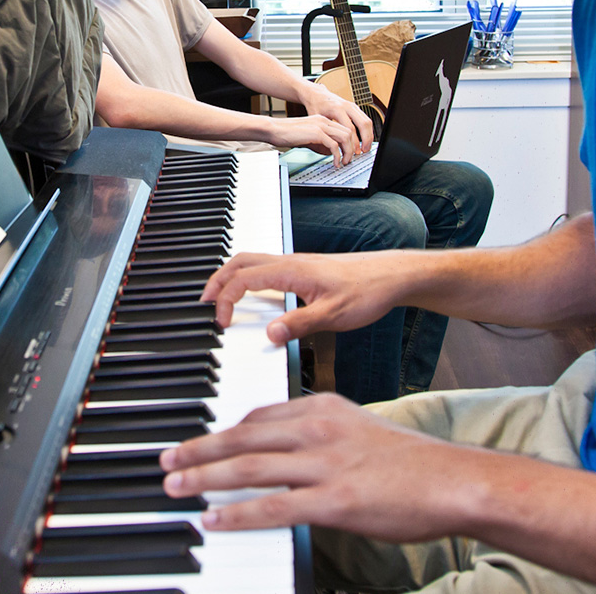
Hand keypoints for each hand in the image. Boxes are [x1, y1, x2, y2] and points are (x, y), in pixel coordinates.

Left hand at [159, 394, 473, 540]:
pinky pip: (272, 507)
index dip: (221, 431)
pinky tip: (212, 518)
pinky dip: (236, 514)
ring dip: (203, 478)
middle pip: (241, 438)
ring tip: (174, 486)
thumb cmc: (413, 462)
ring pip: (247, 469)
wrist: (454, 481)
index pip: (258, 416)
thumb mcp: (361, 429)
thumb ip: (322, 434)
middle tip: (166, 460)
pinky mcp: (332, 502)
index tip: (198, 442)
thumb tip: (289, 450)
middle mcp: (317, 430)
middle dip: (198, 450)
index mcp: (323, 408)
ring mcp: (323, 465)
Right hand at [200, 250, 418, 339]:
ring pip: (251, 262)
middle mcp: (290, 262)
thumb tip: (269, 334)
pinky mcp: (305, 270)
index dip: (226, 299)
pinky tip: (253, 295)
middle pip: (239, 262)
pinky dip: (248, 279)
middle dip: (216, 281)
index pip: (243, 279)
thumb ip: (299, 324)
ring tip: (220, 298)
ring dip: (231, 277)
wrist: (392, 276)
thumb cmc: (368, 290)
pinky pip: (266, 268)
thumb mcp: (334, 315)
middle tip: (204, 303)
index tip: (222, 322)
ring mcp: (297, 264)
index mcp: (291, 270)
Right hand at [264, 114, 361, 163]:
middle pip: (348, 132)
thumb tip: (332, 152)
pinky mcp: (316, 133)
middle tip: (348, 159)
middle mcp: (324, 121)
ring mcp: (321, 125)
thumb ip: (321, 143)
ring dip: (347, 152)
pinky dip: (337, 156)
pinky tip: (335, 162)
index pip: (343, 129)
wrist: (275, 129)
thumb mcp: (308, 138)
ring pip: (344, 138)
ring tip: (344, 162)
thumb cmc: (287, 134)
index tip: (348, 153)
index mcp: (322, 120)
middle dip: (351, 148)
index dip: (349, 142)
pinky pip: (334, 145)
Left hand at [300, 84, 373, 152]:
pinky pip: (365, 119)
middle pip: (363, 123)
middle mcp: (347, 106)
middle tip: (363, 151)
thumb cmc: (315, 106)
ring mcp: (352, 106)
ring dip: (368, 135)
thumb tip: (333, 149)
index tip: (352, 152)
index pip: (350, 128)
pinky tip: (364, 139)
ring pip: (367, 121)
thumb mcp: (317, 120)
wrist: (316, 94)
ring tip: (365, 147)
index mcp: (337, 109)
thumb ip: (326, 132)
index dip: (353, 142)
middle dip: (366, 139)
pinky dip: (367, 130)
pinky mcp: (355, 107)